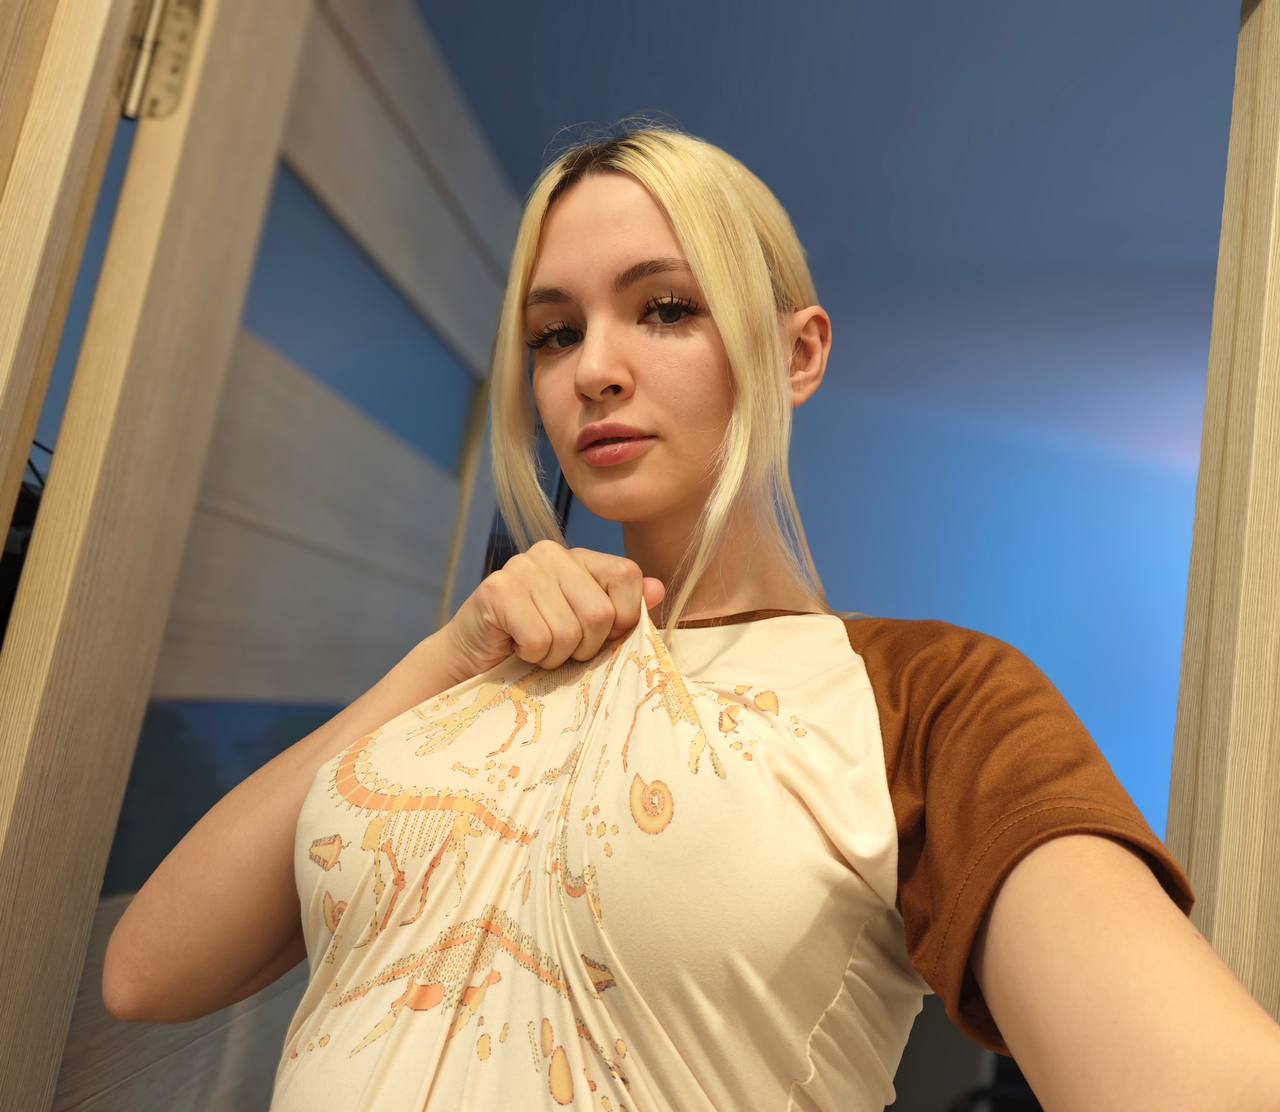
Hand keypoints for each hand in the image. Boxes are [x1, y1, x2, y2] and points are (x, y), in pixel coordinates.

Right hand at [444, 540, 666, 678]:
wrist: (472, 662)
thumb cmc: (536, 647)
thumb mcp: (588, 630)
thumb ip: (623, 611)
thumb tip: (659, 589)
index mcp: (579, 558)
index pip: (627, 575)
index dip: (624, 618)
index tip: (601, 637)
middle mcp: (551, 553)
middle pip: (601, 612)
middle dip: (586, 647)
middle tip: (560, 649)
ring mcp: (521, 568)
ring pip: (570, 632)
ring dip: (556, 657)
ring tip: (537, 649)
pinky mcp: (497, 591)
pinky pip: (541, 640)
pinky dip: (533, 657)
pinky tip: (517, 647)